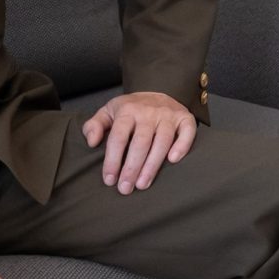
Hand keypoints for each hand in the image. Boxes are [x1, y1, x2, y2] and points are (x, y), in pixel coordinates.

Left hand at [82, 91, 197, 194]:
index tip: (109, 180)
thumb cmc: (131, 109)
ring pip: (162, 141)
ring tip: (143, 184)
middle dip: (132, 168)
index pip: (118, 137)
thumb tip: (92, 142)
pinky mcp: (185, 118)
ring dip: (152, 165)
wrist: (158, 90)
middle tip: (125, 188)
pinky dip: (182, 145)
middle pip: (140, 142)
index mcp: (127, 110)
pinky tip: (173, 161)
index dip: (113, 160)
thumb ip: (94, 125)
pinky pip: (187, 132)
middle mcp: (149, 112)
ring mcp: (168, 115)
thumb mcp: (108, 112)